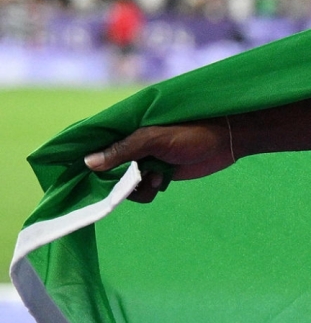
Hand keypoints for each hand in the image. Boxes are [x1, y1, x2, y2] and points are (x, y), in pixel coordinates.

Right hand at [84, 122, 236, 202]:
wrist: (225, 142)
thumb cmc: (191, 132)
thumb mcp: (154, 139)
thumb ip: (122, 151)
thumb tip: (88, 163)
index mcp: (124, 130)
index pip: (93, 143)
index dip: (83, 156)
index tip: (73, 171)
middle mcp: (128, 147)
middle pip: (104, 170)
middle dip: (112, 178)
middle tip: (130, 176)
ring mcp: (142, 163)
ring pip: (122, 185)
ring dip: (137, 185)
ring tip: (157, 174)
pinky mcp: (157, 176)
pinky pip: (141, 192)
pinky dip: (150, 189)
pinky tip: (165, 179)